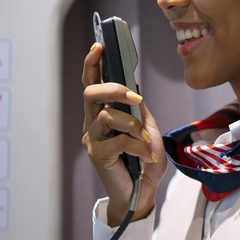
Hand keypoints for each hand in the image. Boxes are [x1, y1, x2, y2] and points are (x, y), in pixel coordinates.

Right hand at [81, 43, 167, 225]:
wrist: (142, 192)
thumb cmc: (144, 160)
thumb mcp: (147, 128)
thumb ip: (138, 110)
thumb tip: (134, 89)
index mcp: (103, 113)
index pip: (93, 83)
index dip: (92, 64)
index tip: (99, 46)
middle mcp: (93, 123)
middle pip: (91, 93)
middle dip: (113, 88)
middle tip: (135, 97)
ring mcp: (93, 139)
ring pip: (107, 116)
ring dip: (132, 125)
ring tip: (145, 141)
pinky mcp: (96, 156)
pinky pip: (119, 141)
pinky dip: (138, 147)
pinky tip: (145, 157)